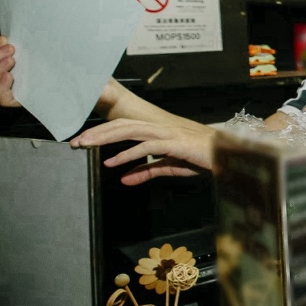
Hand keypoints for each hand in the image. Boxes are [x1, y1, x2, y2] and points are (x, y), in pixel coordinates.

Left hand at [70, 119, 213, 185]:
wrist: (229, 155)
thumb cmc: (203, 158)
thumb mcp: (170, 166)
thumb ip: (147, 171)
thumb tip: (124, 180)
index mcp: (158, 130)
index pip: (124, 127)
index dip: (103, 132)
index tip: (85, 141)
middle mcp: (160, 127)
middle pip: (121, 124)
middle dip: (96, 132)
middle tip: (76, 142)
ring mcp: (166, 132)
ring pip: (128, 130)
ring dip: (105, 138)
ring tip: (86, 146)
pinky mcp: (174, 143)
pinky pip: (145, 147)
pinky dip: (126, 155)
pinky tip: (111, 162)